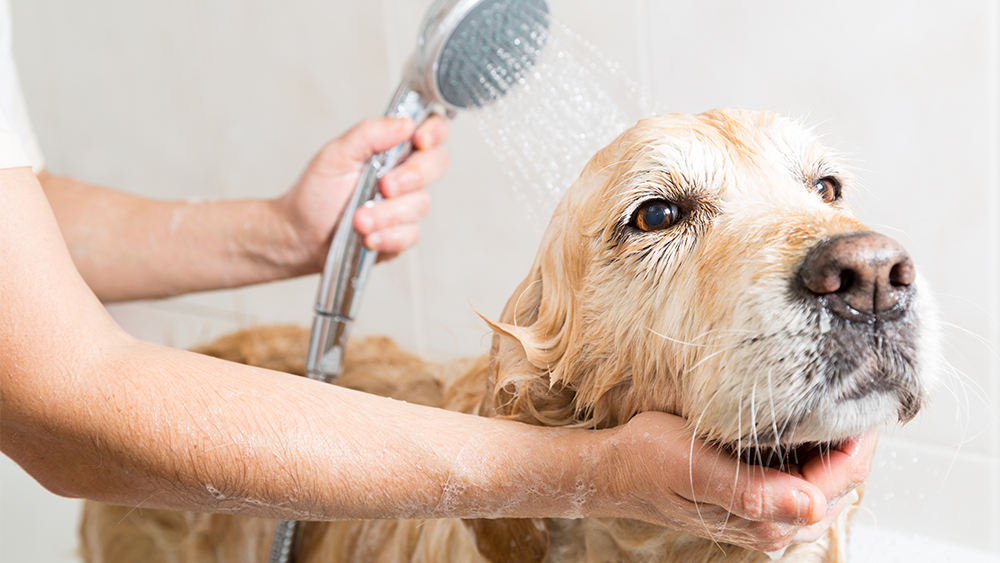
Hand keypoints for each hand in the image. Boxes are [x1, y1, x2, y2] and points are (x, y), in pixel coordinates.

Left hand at [273, 115, 448, 270]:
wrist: (300, 235)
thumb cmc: (315, 194)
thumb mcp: (335, 155)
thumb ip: (369, 134)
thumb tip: (404, 123)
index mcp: (391, 149)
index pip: (431, 131)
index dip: (434, 132)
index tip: (419, 140)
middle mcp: (404, 175)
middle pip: (437, 164)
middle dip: (412, 176)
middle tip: (384, 186)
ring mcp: (405, 205)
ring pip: (420, 204)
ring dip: (387, 214)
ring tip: (358, 220)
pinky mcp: (401, 234)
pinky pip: (410, 234)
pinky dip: (387, 236)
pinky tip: (367, 237)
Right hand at [598, 412, 873, 551]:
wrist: (615, 469)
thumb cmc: (648, 462)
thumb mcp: (696, 467)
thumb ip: (754, 493)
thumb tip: (812, 506)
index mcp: (767, 519)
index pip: (843, 477)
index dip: (861, 436)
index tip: (869, 392)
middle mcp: (774, 524)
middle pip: (843, 481)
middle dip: (854, 438)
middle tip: (859, 387)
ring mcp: (768, 514)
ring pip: (828, 480)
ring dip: (836, 444)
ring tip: (838, 399)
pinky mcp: (758, 501)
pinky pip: (804, 477)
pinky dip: (814, 450)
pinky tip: (805, 422)